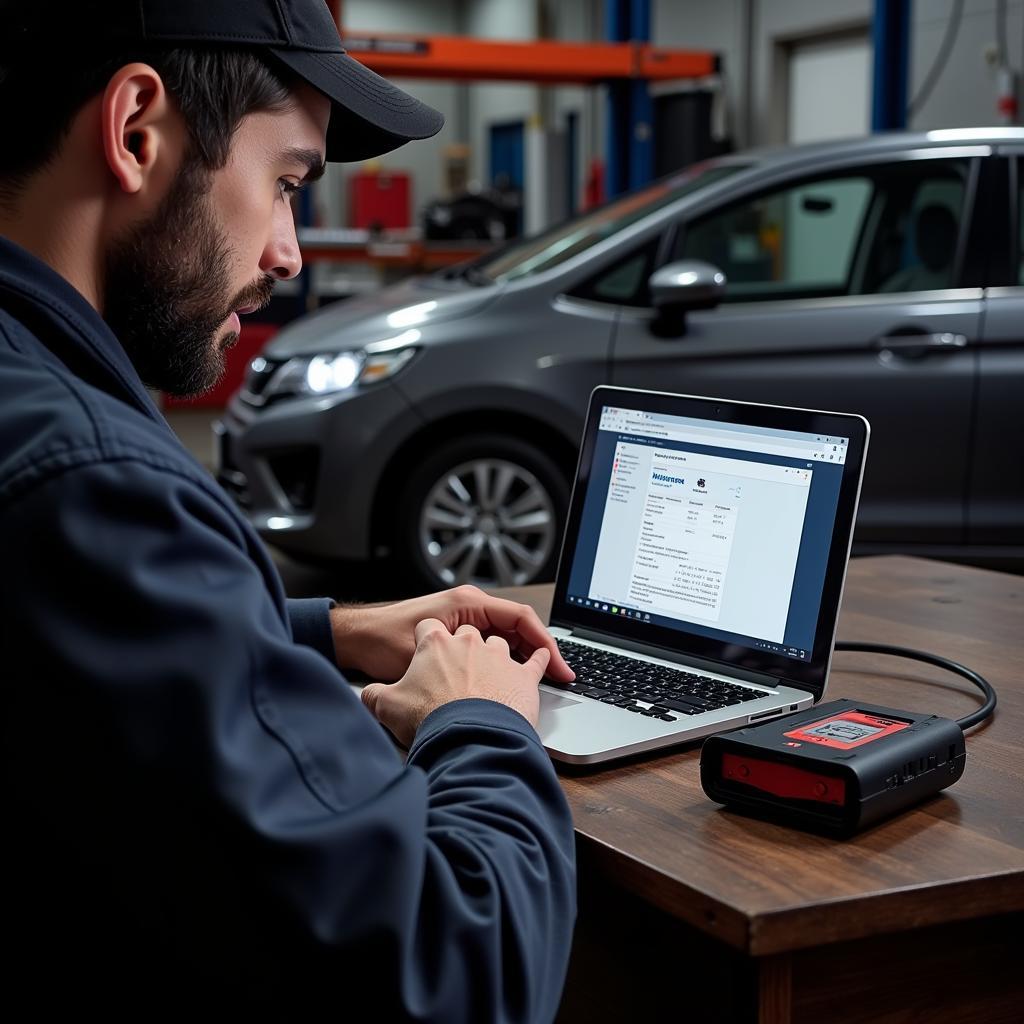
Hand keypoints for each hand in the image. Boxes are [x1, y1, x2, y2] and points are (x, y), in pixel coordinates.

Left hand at [330, 584, 573, 683]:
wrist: (357, 640)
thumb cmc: (382, 639)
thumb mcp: (419, 649)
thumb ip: (454, 659)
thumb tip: (488, 677)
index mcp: (467, 603)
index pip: (521, 618)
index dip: (545, 643)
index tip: (559, 667)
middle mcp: (470, 609)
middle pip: (520, 630)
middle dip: (543, 654)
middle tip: (563, 679)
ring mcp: (465, 623)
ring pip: (508, 641)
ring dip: (527, 660)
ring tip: (546, 684)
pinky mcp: (459, 638)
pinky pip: (493, 648)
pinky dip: (509, 663)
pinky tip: (517, 683)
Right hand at [360, 618, 550, 746]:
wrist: (466, 736)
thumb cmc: (429, 719)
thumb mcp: (386, 705)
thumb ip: (375, 695)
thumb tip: (368, 697)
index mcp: (435, 641)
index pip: (427, 629)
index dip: (425, 641)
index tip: (425, 656)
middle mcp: (470, 640)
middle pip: (467, 633)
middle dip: (463, 649)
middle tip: (458, 671)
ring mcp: (498, 656)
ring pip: (500, 644)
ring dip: (497, 655)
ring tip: (494, 674)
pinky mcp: (523, 675)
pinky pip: (536, 659)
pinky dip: (540, 659)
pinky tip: (542, 663)